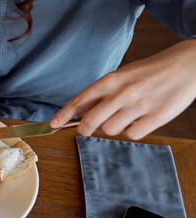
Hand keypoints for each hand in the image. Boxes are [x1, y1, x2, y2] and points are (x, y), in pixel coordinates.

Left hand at [50, 39, 195, 139]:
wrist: (186, 65)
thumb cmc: (150, 72)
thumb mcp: (121, 76)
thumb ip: (101, 94)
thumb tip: (78, 112)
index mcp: (110, 81)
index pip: (79, 101)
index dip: (63, 115)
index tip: (53, 125)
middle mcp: (121, 93)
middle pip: (89, 122)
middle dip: (85, 129)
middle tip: (88, 128)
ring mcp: (139, 106)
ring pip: (110, 131)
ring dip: (114, 127)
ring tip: (127, 114)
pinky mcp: (156, 117)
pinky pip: (132, 135)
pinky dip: (134, 130)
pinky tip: (142, 118)